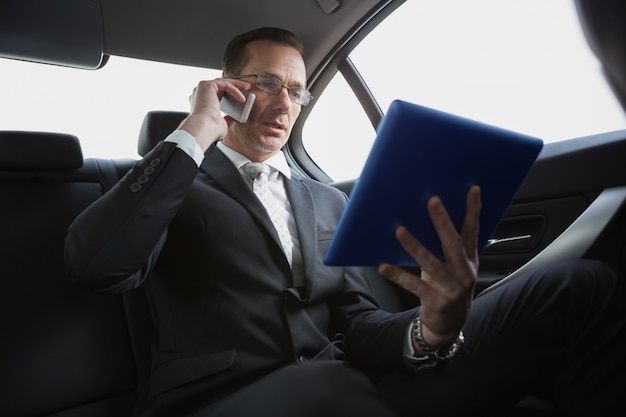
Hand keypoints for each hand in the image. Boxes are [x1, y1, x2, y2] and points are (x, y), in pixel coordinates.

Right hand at [179, 78, 250, 150]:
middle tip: (246, 88)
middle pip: (220, 85)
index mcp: (201, 103)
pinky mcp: (206, 85)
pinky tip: (242, 98)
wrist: (204, 129)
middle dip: (234, 85)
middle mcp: (199, 94)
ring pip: (222, 82)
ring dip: (236, 84)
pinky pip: (224, 84)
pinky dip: (235, 90)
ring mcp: (202, 88)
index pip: (216, 94)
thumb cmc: (210, 130)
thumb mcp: (221, 124)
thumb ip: (226, 119)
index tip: (239, 97)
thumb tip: (233, 118)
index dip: (228, 93)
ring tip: (247, 87)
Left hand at [378, 186, 480, 351]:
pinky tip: (383, 267)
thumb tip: (427, 220)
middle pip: (453, 243)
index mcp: (470, 261)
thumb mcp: (455, 269)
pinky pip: (414, 285)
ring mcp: (451, 288)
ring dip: (414, 246)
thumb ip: (446, 248)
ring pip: (431, 263)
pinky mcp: (436, 301)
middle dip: (442, 221)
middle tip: (432, 202)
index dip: (474, 211)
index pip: (473, 232)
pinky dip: (398, 275)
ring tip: (400, 231)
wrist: (449, 326)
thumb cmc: (449, 289)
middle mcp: (464, 272)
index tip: (472, 190)